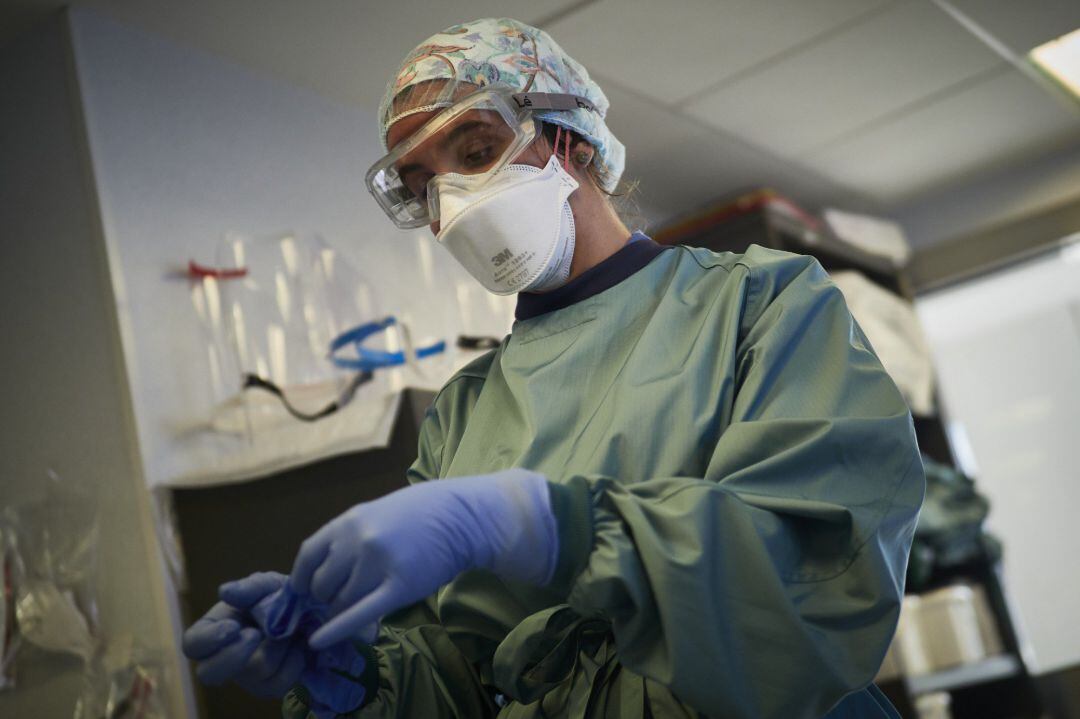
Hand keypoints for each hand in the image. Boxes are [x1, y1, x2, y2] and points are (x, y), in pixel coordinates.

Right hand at [182, 572, 307, 697]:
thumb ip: (249, 588)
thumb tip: (224, 592)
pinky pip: (279, 683)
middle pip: (209, 674)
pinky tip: (298, 645)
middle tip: (256, 634)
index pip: (193, 644)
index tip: (234, 626)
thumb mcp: (268, 585)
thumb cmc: (281, 597)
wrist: (314, 613)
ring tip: (289, 630)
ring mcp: (247, 677)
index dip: (209, 639)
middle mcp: (224, 658)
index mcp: (214, 630)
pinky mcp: (270, 687)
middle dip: (234, 655)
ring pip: (254, 674)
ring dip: (276, 647)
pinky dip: (294, 660)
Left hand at [290, 469, 557, 649]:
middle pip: (321, 585)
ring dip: (344, 610)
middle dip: (327, 597)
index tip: (300, 592)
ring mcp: (377, 565)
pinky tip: (319, 641)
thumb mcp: (375, 515)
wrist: (460, 518)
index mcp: (348, 522)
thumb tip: (323, 571)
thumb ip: (349, 538)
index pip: (307, 555)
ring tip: (363, 602)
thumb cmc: (418, 515)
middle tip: (345, 597)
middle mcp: (357, 542)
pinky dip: (336, 630)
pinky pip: (358, 614)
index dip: (300, 578)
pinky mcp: (398, 588)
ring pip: (340, 602)